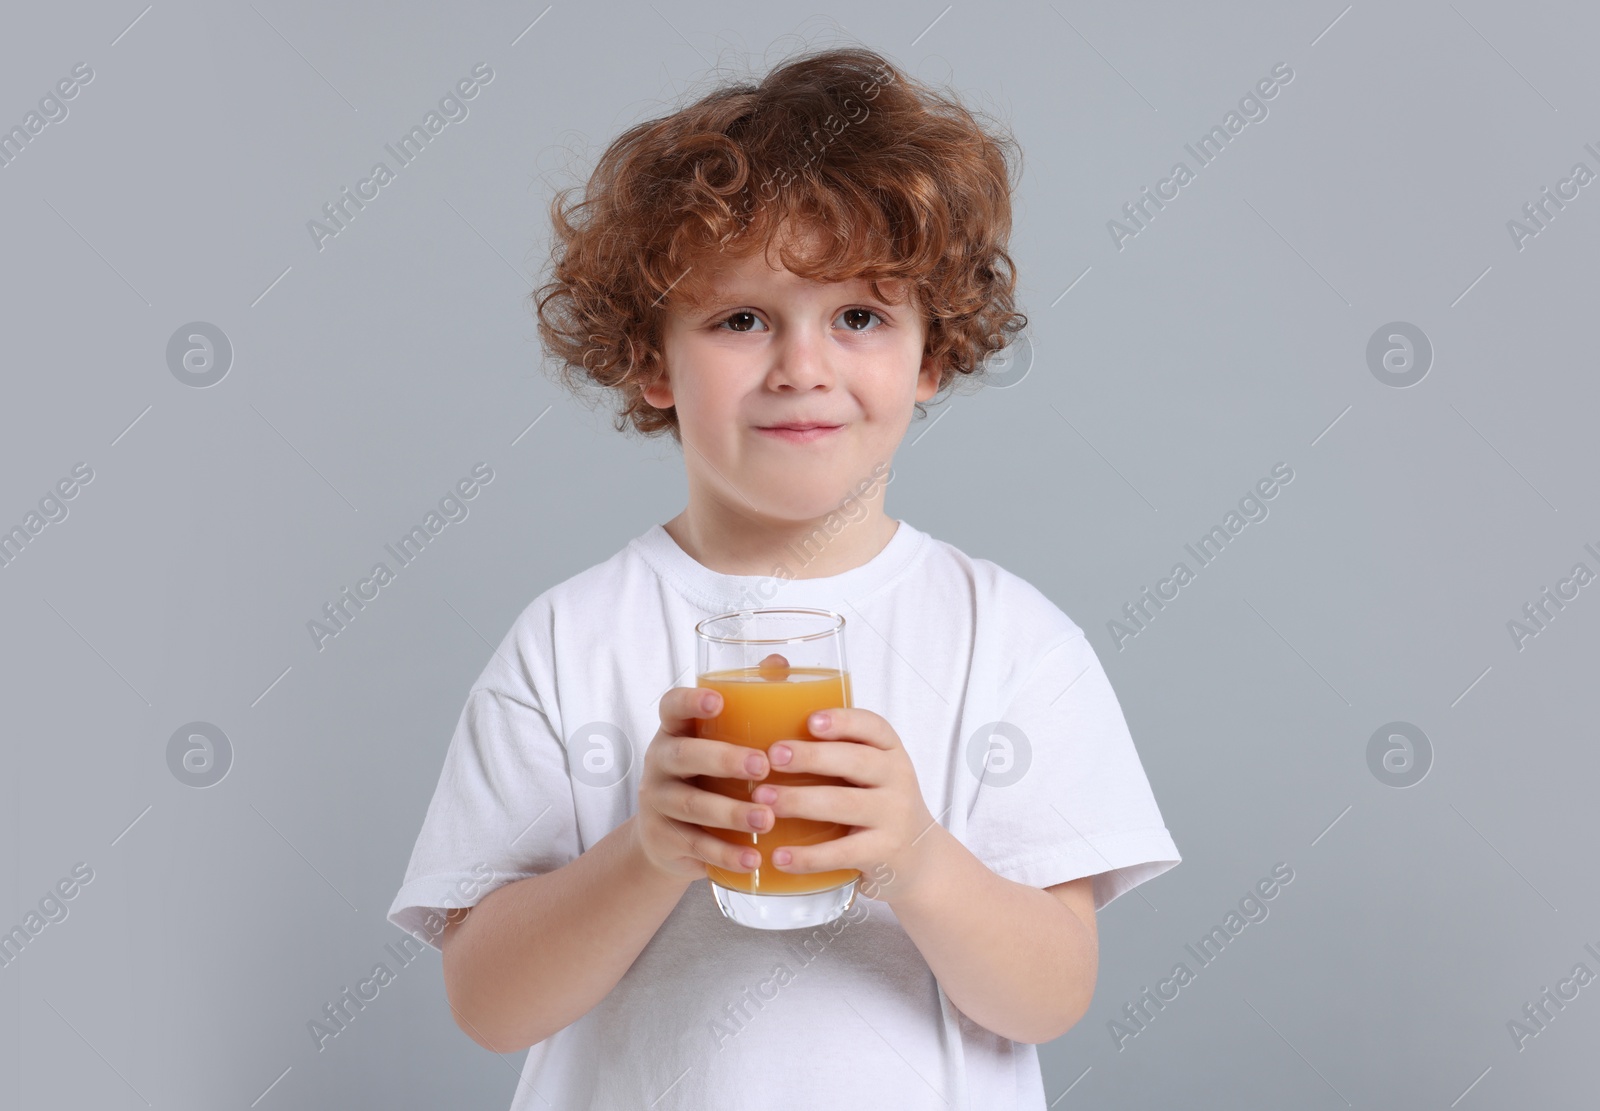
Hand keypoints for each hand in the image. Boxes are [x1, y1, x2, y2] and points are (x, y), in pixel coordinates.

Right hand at [633, 686, 774, 883]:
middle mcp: (660, 762)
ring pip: (691, 805)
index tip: (719, 701)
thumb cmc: (708, 776)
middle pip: (683, 755)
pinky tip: (754, 859)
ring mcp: (658, 802)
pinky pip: (695, 845)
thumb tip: (780, 662)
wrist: (669, 837)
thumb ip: (748, 705)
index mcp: (675, 730)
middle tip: (763, 765)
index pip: (671, 706)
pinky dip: (726, 854)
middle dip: (723, 759)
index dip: (691, 701)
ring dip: (731, 812)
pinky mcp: (664, 838)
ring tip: (766, 818)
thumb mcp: (721, 742)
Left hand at [756, 707, 939, 903]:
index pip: (873, 727)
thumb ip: (837, 753)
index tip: (810, 721)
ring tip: (763, 799)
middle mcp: (897, 779)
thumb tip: (768, 728)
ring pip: (844, 804)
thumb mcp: (872, 774)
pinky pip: (842, 853)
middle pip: (855, 761)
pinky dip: (808, 856)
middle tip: (772, 756)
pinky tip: (779, 856)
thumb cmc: (878, 805)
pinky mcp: (884, 852)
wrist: (919, 860)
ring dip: (800, 800)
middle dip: (811, 756)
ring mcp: (893, 817)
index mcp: (890, 752)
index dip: (843, 721)